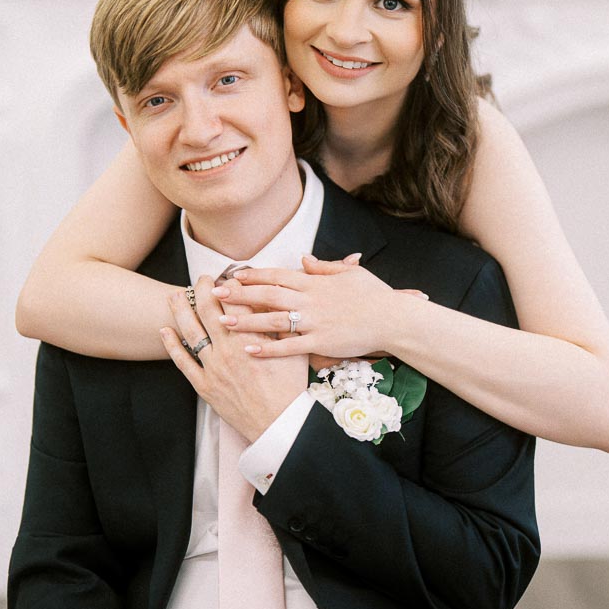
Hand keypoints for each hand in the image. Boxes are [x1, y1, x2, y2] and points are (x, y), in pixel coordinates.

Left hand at [162, 277, 307, 441]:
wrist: (278, 424)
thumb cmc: (290, 390)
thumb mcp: (293, 352)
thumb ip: (280, 327)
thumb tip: (271, 304)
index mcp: (250, 340)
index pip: (235, 301)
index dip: (229, 285)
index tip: (225, 276)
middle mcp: (228, 351)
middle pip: (209, 310)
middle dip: (203, 289)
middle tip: (202, 278)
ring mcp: (213, 368)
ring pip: (191, 332)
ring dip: (181, 310)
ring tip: (175, 295)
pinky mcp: (205, 386)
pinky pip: (183, 362)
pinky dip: (172, 345)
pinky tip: (165, 331)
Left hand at [212, 255, 427, 359]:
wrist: (393, 318)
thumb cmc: (375, 296)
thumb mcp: (350, 274)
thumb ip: (323, 267)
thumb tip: (303, 259)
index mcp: (315, 282)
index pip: (278, 275)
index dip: (254, 275)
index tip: (234, 275)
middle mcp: (310, 299)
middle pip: (268, 294)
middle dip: (240, 294)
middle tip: (215, 294)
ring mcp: (314, 321)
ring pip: (273, 320)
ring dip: (246, 321)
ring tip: (222, 322)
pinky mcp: (321, 341)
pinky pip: (289, 346)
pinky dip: (268, 347)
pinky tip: (248, 349)